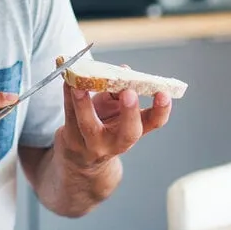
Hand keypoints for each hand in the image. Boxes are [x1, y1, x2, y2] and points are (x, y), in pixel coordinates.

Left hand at [57, 69, 172, 169]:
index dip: (161, 109)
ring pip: (89, 126)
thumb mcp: (114, 111)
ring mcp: (93, 145)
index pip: (154, 122)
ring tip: (80, 85)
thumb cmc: (101, 127)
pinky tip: (66, 82)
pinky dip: (67, 96)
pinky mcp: (71, 140)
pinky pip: (69, 116)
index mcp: (133, 131)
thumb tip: (123, 69)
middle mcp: (116, 143)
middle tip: (129, 93)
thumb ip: (119, 91)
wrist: (79, 160)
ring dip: (85, 104)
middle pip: (128, 134)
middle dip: (130, 113)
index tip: (163, 93)